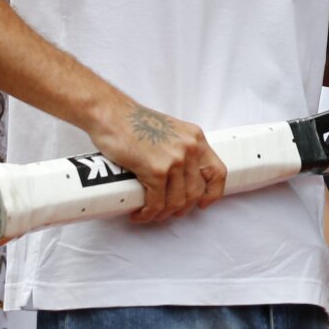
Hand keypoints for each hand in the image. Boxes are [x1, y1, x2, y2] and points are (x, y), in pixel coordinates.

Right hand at [87, 98, 226, 223]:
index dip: (213, 192)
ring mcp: (174, 159)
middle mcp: (189, 148)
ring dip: (162, 214)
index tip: (203, 203)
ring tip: (149, 212)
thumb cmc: (132, 122)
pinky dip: (148, 214)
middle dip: (180, 208)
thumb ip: (178, 149)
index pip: (217, 172)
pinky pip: (157, 203)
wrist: (111, 114)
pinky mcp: (156, 170)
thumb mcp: (168, 132)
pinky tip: (139, 213)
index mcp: (195, 138)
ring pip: (177, 201)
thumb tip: (179, 176)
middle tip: (166, 211)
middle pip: (195, 192)